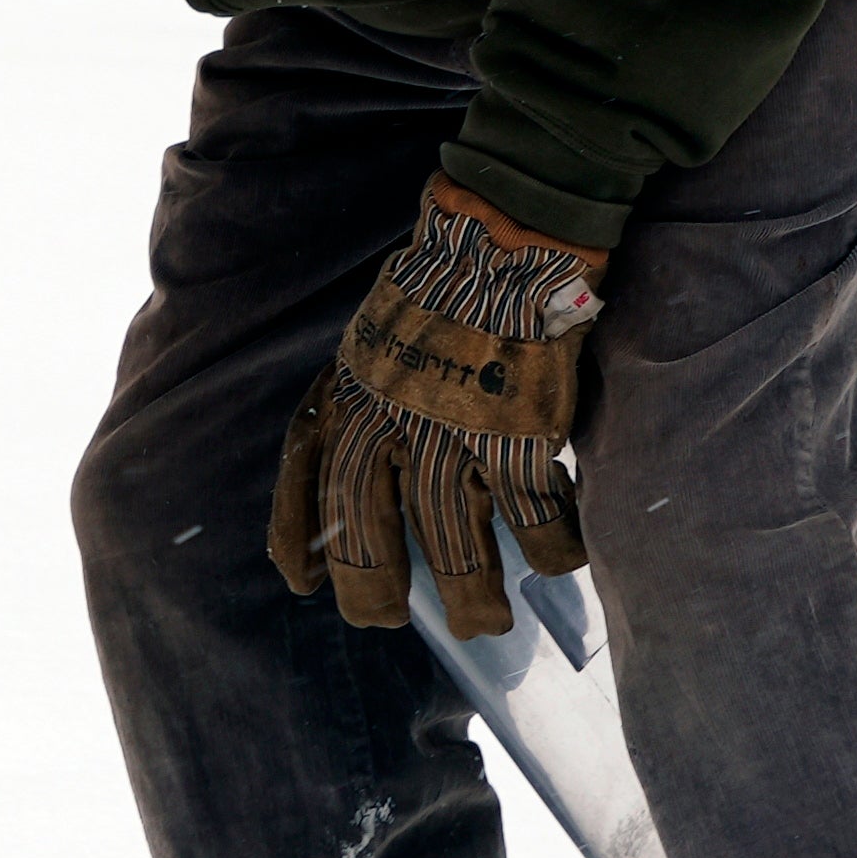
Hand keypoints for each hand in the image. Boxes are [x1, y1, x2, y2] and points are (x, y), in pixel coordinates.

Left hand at [269, 179, 605, 640]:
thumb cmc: (445, 284)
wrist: (503, 234)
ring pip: (450, 543)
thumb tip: (365, 458)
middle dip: (371, 589)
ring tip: (485, 623)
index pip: (300, 485)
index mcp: (344, 395)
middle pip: (362, 533)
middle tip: (388, 621)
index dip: (297, 541)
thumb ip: (363, 396)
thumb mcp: (371, 337)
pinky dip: (550, 547)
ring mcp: (449, 432)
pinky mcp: (516, 433)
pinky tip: (560, 561)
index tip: (301, 583)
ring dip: (471, 594)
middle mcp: (382, 422)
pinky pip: (532, 516)